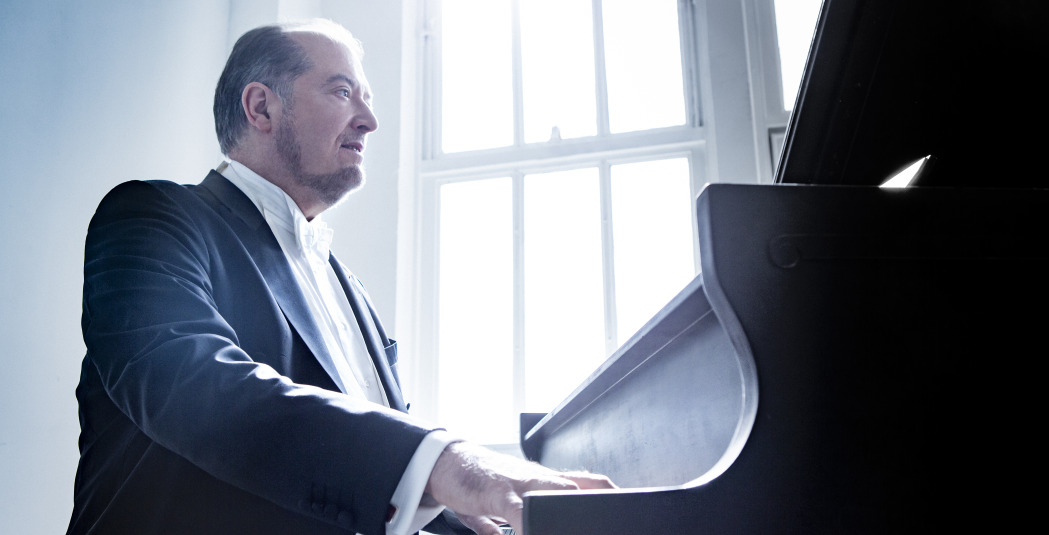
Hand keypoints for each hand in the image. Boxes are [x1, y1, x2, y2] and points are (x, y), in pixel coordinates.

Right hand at [424, 441, 615, 534]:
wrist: (446, 462)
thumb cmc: (480, 483)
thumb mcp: (509, 504)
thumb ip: (520, 522)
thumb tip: (526, 534)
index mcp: (546, 482)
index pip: (590, 484)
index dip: (612, 497)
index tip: (628, 511)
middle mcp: (539, 479)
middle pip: (580, 488)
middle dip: (599, 507)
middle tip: (615, 525)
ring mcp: (520, 483)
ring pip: (556, 493)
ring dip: (570, 512)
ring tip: (578, 528)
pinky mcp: (497, 493)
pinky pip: (519, 510)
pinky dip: (528, 525)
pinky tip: (528, 532)